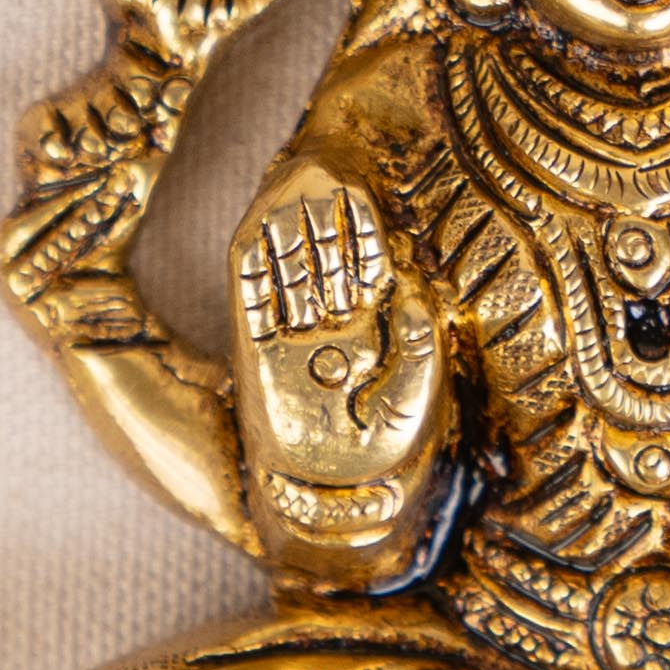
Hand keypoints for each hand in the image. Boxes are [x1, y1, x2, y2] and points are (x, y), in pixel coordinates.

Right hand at [232, 175, 443, 495]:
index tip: (362, 194)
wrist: (332, 494)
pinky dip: (253, 263)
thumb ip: (416, 346)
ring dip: (291, 230)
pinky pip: (252, 300)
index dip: (365, 232)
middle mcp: (332, 328)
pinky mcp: (258, 354)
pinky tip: (255, 229)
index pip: (367, 267)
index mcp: (374, 331)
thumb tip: (411, 293)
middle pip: (326, 258)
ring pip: (290, 269)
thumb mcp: (415, 398)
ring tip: (292, 187)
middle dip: (326, 219)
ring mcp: (293, 338)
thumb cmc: (379, 449)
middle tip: (323, 175)